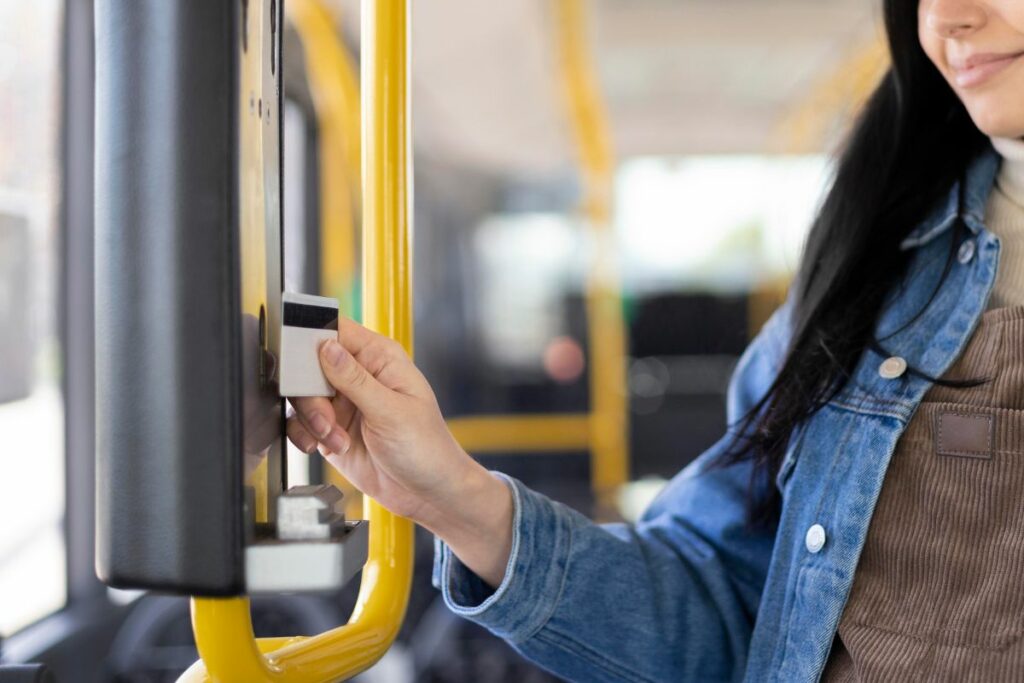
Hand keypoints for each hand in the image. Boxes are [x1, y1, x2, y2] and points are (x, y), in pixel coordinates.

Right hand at [287, 318, 512, 585]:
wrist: (427, 493)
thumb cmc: (426, 448)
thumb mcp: (391, 411)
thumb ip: (354, 379)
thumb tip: (326, 346)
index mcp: (379, 358)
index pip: (336, 330)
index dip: (312, 338)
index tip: (300, 359)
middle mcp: (358, 376)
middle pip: (309, 363)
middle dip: (310, 393)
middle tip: (326, 417)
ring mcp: (343, 402)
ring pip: (301, 395)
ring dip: (312, 419)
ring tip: (336, 438)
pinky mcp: (330, 428)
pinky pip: (300, 422)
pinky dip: (305, 435)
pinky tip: (326, 446)